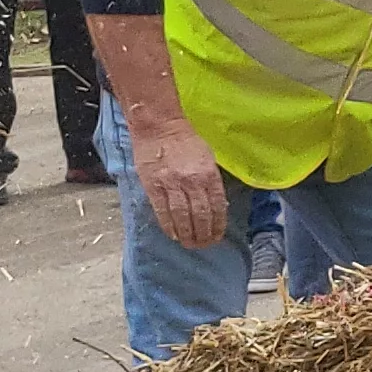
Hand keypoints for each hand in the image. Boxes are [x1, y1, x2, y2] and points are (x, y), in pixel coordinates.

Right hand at [129, 111, 228, 247]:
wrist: (159, 126)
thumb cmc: (185, 140)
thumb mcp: (207, 157)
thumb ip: (211, 180)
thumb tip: (216, 204)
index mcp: (208, 174)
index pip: (217, 206)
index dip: (218, 225)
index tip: (218, 236)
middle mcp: (192, 181)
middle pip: (201, 215)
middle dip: (204, 234)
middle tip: (204, 245)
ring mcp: (171, 185)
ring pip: (183, 217)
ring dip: (188, 234)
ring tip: (190, 244)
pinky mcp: (153, 186)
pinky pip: (163, 212)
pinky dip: (169, 226)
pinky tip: (174, 235)